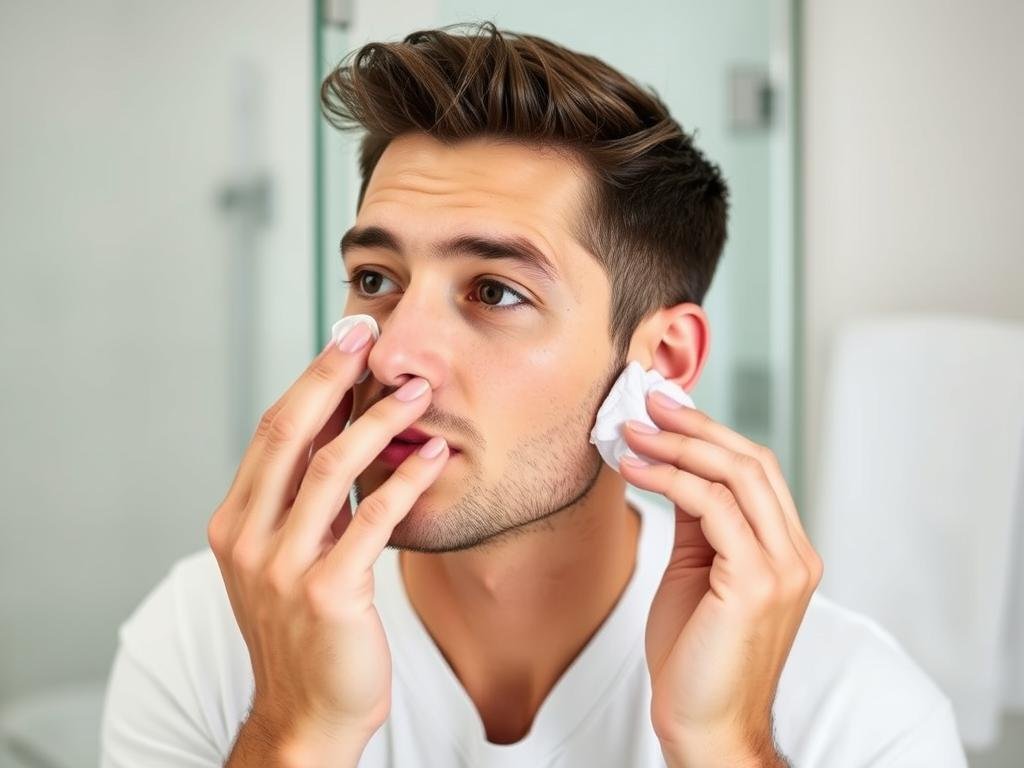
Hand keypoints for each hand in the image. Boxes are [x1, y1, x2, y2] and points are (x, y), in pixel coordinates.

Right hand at [206, 323, 450, 759]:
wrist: (307, 711)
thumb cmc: (305, 631)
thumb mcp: (289, 555)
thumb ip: (303, 500)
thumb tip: (336, 426)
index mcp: (235, 523)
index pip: (272, 433)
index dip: (310, 380)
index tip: (344, 339)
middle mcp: (249, 539)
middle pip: (289, 433)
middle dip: (331, 376)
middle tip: (370, 334)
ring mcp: (283, 567)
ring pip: (330, 468)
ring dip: (380, 421)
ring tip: (419, 392)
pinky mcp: (327, 594)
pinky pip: (371, 521)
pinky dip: (404, 482)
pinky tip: (432, 458)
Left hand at [618, 393, 822, 766]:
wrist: (705, 724)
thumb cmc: (695, 655)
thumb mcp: (697, 571)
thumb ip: (699, 521)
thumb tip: (676, 466)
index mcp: (787, 552)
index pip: (757, 471)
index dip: (711, 433)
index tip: (666, 410)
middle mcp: (795, 555)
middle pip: (752, 462)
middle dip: (696, 426)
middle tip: (648, 404)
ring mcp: (782, 568)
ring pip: (736, 476)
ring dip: (676, 446)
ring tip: (631, 431)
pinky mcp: (756, 583)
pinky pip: (711, 508)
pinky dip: (669, 479)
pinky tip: (635, 469)